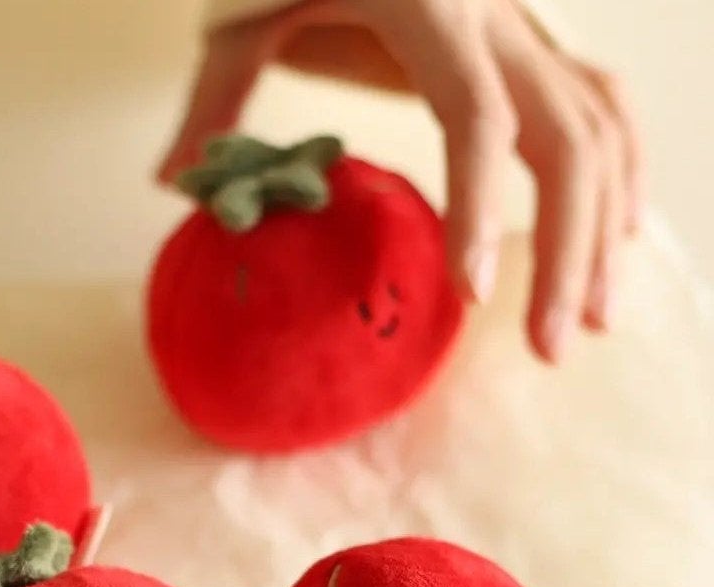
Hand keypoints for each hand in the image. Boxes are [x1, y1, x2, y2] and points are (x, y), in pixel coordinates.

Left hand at [158, 0, 640, 362]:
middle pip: (566, 137)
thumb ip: (213, 96)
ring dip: (603, 228)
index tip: (474, 293)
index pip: (477, 115)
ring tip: (587, 324)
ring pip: (598, 126)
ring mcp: (525, 29)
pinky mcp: (531, 42)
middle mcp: (499, 18)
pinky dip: (619, 171)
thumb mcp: (245, 9)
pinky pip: (600, 103)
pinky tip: (616, 241)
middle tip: (548, 349)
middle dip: (567, 249)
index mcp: (434, 5)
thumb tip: (171, 183)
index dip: (483, 206)